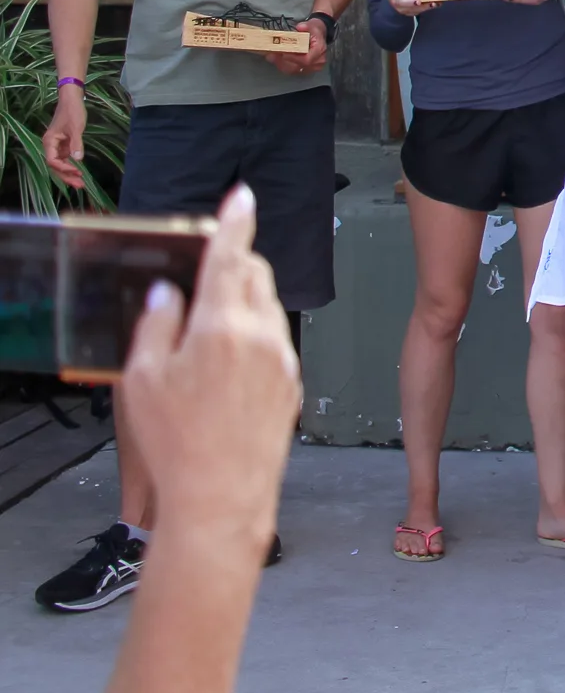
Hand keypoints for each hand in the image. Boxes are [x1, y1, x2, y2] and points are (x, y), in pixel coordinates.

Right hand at [43, 84, 87, 190]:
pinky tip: (79, 172)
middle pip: (55, 166)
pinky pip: (65, 159)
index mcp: (49, 142)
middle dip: (67, 177)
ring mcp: (57, 146)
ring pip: (60, 164)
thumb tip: (78, 160)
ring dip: (69, 174)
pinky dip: (71, 166)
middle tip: (80, 186)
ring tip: (81, 183)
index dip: (64, 169)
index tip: (78, 172)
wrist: (72, 100)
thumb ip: (76, 144)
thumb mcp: (76, 128)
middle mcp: (50, 146)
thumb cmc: (72, 112)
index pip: (53, 161)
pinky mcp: (64, 145)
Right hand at [117, 183, 299, 550]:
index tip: (241, 196)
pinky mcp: (293, 381)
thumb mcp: (142, 380)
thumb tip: (169, 294)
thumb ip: (156, 326)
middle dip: (235, 265)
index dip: (234, 221)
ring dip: (244, 302)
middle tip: (208, 273)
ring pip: (267, 308)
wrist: (223, 497)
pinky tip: (228, 366)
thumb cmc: (179, 443)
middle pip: (254, 277)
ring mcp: (283, 358)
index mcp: (221, 326)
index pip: (231, 256)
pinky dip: (254, 336)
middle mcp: (261, 335)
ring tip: (209, 331)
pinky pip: (275, 341)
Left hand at [264, 15, 327, 76]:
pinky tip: (274, 58)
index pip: (306, 60)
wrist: (318, 37)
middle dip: (282, 61)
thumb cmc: (315, 31)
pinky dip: (282, 65)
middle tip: (270, 54)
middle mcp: (317, 62)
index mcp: (319, 51)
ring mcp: (311, 68)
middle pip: (297, 67)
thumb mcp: (313, 25)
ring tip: (270, 56)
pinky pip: (291, 70)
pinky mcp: (304, 70)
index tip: (282, 53)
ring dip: (280, 64)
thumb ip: (307, 26)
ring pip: (292, 70)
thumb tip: (300, 27)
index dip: (293, 58)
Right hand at [388, 0, 432, 17]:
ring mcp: (402, 7)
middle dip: (411, 2)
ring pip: (411, 9)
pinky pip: (417, 12)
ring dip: (422, 7)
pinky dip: (426, 8)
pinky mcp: (407, 12)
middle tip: (419, 1)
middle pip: (403, 2)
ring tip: (432, 4)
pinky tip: (434, 4)